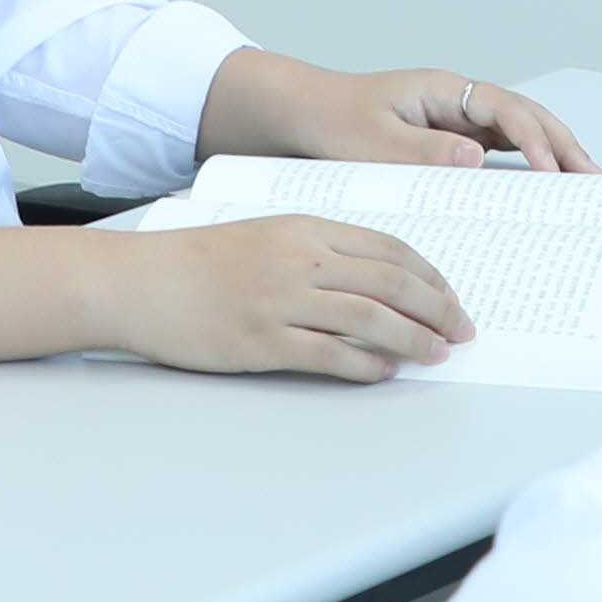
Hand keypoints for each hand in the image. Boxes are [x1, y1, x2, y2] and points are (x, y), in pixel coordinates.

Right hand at [91, 215, 477, 382]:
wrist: (141, 282)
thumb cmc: (198, 261)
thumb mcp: (266, 236)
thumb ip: (319, 252)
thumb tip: (375, 282)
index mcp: (305, 229)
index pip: (389, 250)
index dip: (430, 276)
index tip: (450, 297)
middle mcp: (300, 261)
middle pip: (391, 284)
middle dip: (436, 309)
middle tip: (460, 329)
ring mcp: (282, 302)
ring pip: (370, 320)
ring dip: (413, 339)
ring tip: (435, 353)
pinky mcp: (263, 342)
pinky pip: (330, 356)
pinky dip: (366, 365)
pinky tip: (385, 372)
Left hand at [220, 59, 591, 173]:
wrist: (300, 113)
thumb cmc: (331, 121)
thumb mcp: (371, 141)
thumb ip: (423, 151)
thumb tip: (478, 155)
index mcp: (441, 90)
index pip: (502, 109)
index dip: (532, 140)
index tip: (550, 172)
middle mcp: (456, 99)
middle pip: (524, 116)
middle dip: (563, 145)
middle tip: (596, 179)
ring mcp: (456, 117)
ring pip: (519, 131)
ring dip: (553, 153)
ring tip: (586, 183)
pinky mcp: (449, 137)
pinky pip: (499, 147)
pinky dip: (526, 164)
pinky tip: (544, 186)